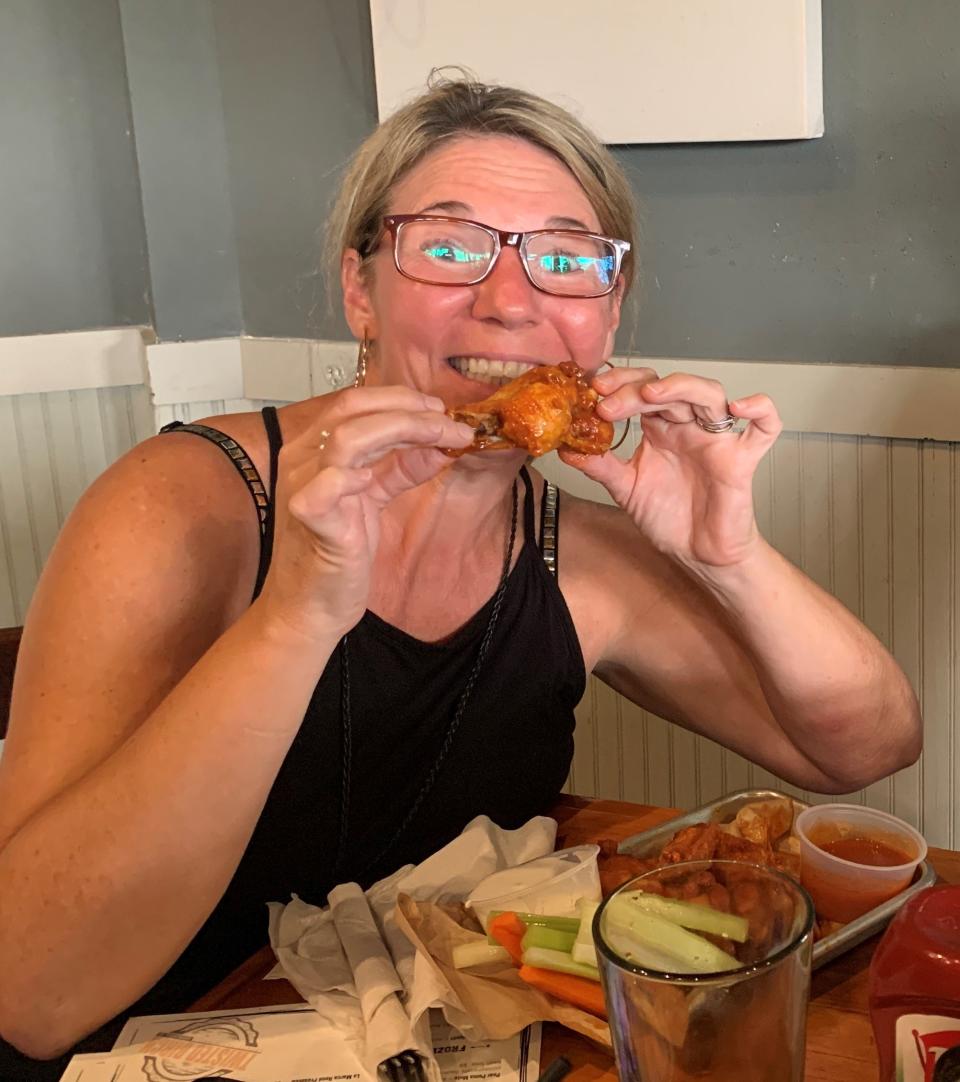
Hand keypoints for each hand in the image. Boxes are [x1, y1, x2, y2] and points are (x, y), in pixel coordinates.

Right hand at [255, 386, 474, 641]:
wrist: (309, 609)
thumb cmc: (335, 555)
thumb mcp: (373, 500)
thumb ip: (399, 469)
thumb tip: (437, 445)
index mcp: (314, 449)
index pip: (355, 402)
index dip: (401, 399)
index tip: (440, 410)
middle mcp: (302, 459)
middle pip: (352, 409)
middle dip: (408, 409)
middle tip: (449, 422)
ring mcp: (302, 486)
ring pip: (347, 437)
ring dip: (402, 430)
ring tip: (441, 439)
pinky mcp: (309, 519)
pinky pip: (327, 485)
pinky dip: (353, 474)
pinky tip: (376, 478)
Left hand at [559, 367, 781, 567]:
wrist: (698, 555)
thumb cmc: (671, 519)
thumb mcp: (626, 490)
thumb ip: (600, 466)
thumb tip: (566, 448)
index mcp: (660, 429)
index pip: (642, 389)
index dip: (619, 385)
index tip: (592, 393)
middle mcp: (688, 427)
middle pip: (669, 388)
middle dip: (635, 389)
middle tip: (606, 403)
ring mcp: (716, 440)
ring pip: (709, 395)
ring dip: (680, 388)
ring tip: (650, 396)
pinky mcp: (741, 460)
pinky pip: (765, 428)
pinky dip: (761, 410)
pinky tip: (739, 407)